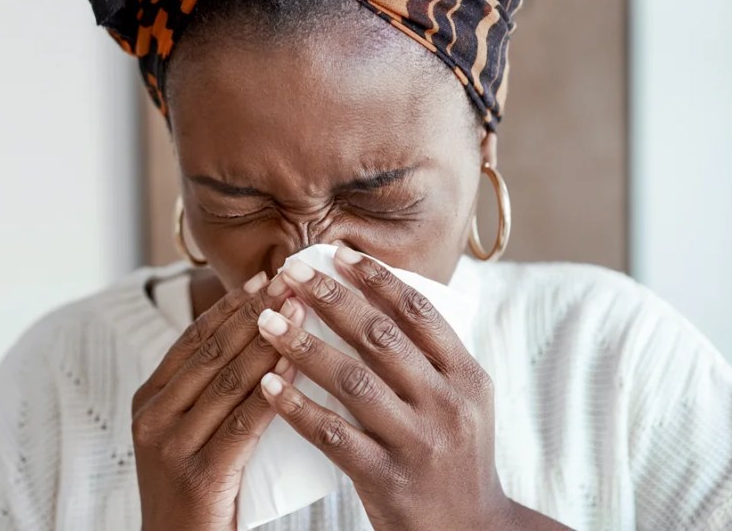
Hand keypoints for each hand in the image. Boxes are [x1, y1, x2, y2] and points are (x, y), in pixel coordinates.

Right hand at [132, 272, 302, 530]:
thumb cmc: (197, 497)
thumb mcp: (188, 437)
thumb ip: (208, 397)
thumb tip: (259, 345)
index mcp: (148, 400)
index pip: (194, 339)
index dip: (232, 305)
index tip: (267, 278)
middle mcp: (152, 417)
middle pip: (211, 350)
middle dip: (255, 311)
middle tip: (292, 279)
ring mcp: (170, 447)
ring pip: (227, 379)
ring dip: (268, 339)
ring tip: (301, 309)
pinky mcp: (198, 476)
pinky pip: (242, 422)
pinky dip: (271, 389)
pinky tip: (295, 365)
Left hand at [254, 246, 569, 530]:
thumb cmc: (453, 456)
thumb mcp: (463, 401)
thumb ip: (429, 356)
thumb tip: (377, 293)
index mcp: (467, 377)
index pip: (419, 312)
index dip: (376, 279)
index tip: (336, 253)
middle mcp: (446, 404)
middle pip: (381, 338)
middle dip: (331, 299)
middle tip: (290, 273)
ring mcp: (417, 442)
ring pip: (352, 381)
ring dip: (304, 346)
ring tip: (265, 320)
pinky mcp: (386, 478)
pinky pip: (333, 435)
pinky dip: (297, 407)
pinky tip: (267, 386)